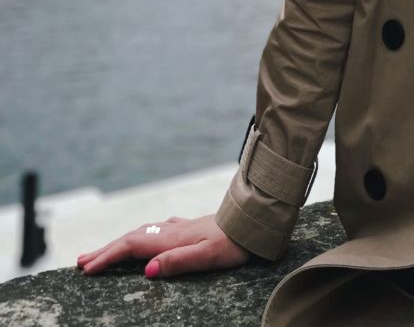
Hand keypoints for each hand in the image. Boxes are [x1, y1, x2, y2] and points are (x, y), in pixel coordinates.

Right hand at [77, 213, 252, 278]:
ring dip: (120, 243)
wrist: (253, 223)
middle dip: (105, 250)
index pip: (131, 246)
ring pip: (142, 233)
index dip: (107, 257)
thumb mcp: (207, 257)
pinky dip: (141, 237)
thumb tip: (146, 270)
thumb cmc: (233, 244)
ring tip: (104, 252)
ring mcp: (180, 227)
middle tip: (81, 262)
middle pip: (130, 238)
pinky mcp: (189, 228)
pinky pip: (156, 231)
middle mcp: (171, 229)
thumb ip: (177, 262)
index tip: (86, 269)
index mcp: (171, 238)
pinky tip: (146, 237)